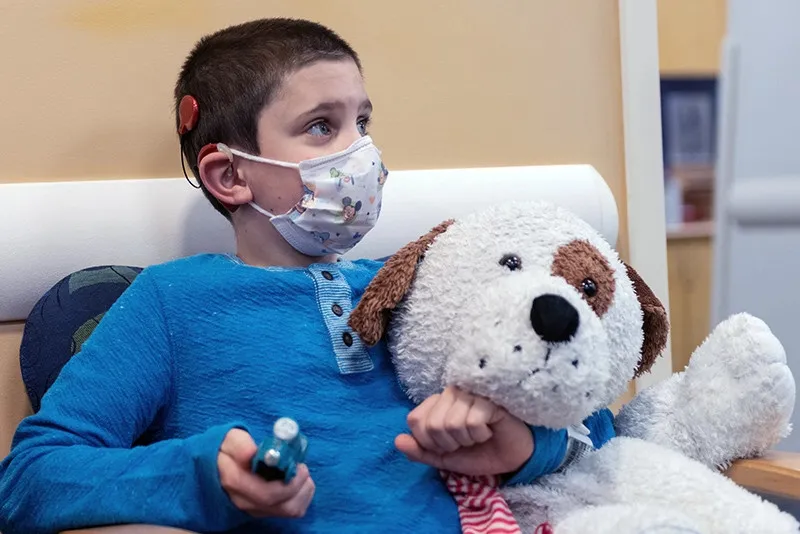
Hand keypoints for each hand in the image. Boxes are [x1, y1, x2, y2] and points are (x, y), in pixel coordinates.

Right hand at [218, 429, 314, 517]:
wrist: (219, 463)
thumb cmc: (229, 449)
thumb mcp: (231, 439)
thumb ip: (241, 446)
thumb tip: (253, 454)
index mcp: (236, 482)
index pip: (267, 494)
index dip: (289, 483)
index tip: (296, 464)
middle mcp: (245, 501)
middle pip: (281, 506)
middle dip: (299, 486)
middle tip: (302, 467)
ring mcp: (254, 509)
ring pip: (289, 511)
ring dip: (303, 492)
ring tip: (301, 474)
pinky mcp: (264, 511)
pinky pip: (291, 511)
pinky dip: (302, 497)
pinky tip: (298, 483)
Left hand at [395, 386, 533, 475]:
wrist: (512, 457)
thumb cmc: (480, 452)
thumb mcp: (444, 458)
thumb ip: (420, 451)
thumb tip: (397, 441)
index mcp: (436, 404)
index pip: (414, 420)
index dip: (428, 442)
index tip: (447, 446)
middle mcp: (450, 393)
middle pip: (432, 424)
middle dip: (449, 444)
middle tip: (466, 441)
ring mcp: (469, 393)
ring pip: (451, 423)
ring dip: (466, 440)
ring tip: (479, 435)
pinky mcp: (488, 398)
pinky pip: (471, 422)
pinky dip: (480, 434)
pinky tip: (490, 430)